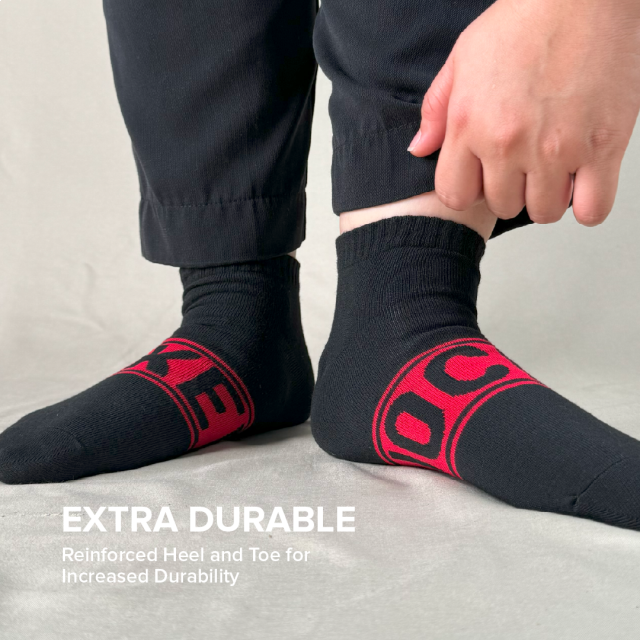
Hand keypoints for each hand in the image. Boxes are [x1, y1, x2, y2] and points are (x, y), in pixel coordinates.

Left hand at [408, 0, 639, 225]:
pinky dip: (587, 204)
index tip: (483, 176)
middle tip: (524, 164)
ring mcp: (557, 148)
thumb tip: (418, 148)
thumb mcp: (463, 58)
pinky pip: (592, 210)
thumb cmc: (526, 19)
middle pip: (503, 206)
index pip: (455, 196)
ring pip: (544, 212)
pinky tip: (582, 181)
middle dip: (511, 190)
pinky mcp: (603, 146)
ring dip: (548, 197)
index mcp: (470, 125)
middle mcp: (509, 143)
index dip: (469, 189)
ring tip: (554, 169)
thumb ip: (436, 109)